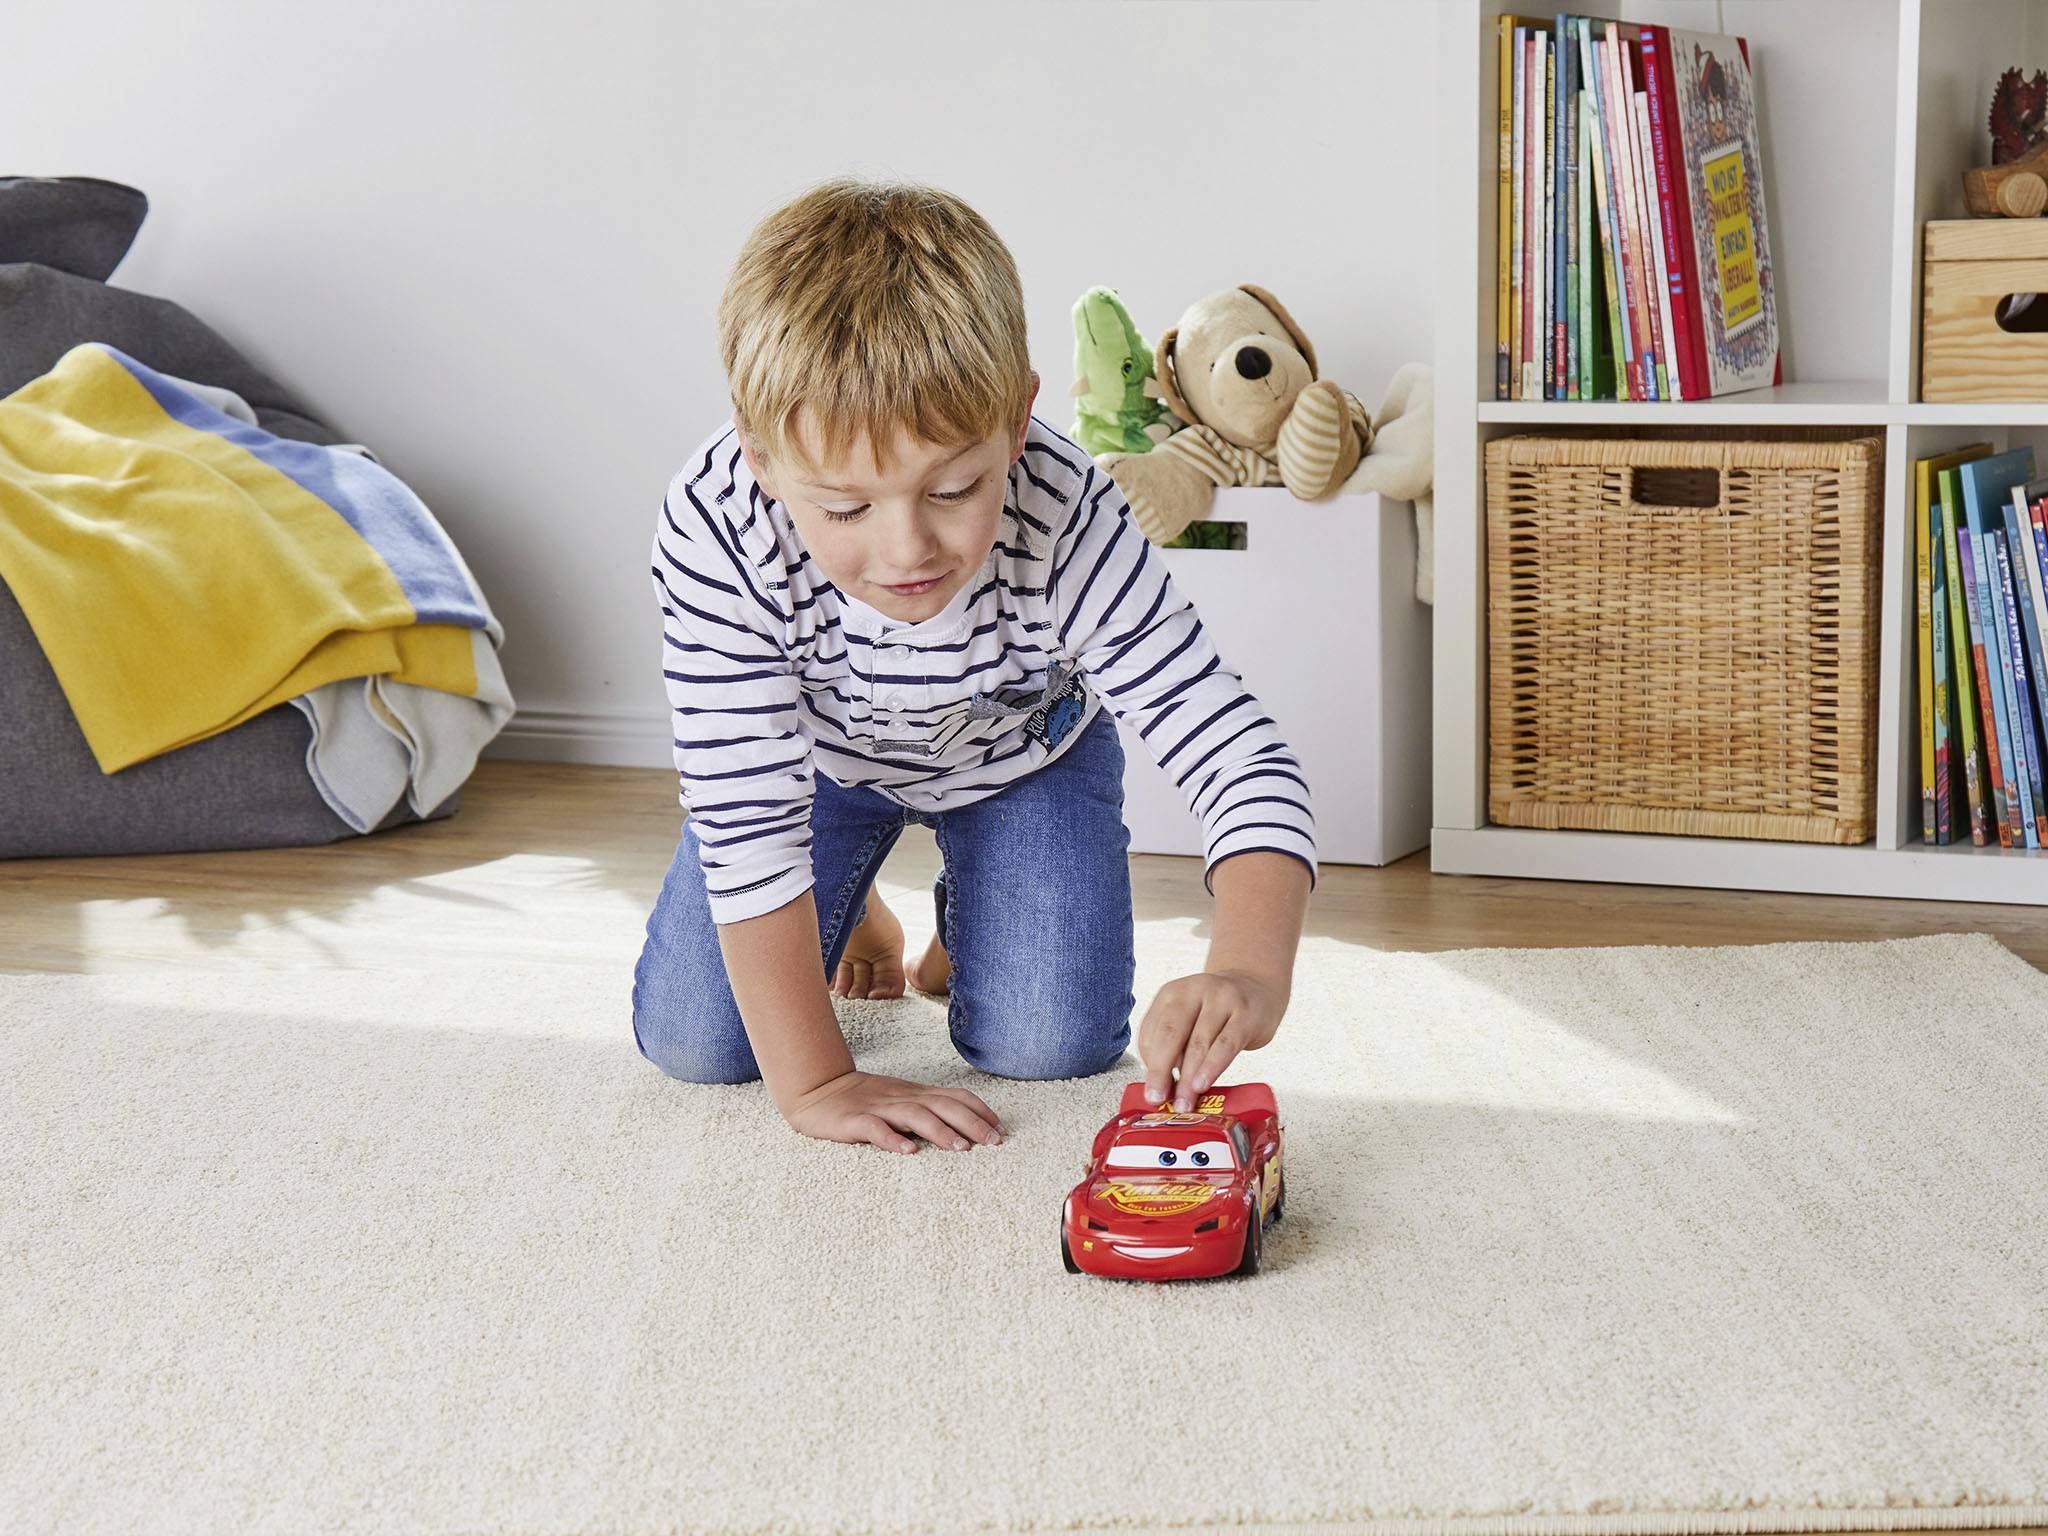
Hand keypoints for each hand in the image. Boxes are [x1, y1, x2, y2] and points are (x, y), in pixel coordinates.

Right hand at [785, 1069, 1003, 1154]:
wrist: (817, 1089)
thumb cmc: (864, 1100)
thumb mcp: (899, 1101)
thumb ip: (926, 1110)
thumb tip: (963, 1129)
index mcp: (914, 1094)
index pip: (954, 1096)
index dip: (979, 1110)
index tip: (1001, 1129)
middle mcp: (901, 1098)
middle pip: (942, 1105)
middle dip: (971, 1123)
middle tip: (993, 1143)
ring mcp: (878, 1108)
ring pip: (914, 1115)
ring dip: (940, 1131)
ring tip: (960, 1149)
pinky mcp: (854, 1121)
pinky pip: (875, 1129)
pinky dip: (893, 1139)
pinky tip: (908, 1152)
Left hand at [1137, 969, 1285, 1109]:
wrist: (1257, 987)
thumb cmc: (1217, 1011)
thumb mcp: (1189, 1017)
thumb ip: (1174, 1045)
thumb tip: (1163, 1085)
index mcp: (1172, 992)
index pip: (1151, 1030)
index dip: (1148, 1063)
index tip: (1150, 1090)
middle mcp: (1195, 990)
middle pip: (1171, 1034)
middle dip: (1161, 1071)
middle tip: (1157, 1098)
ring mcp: (1222, 1000)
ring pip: (1198, 1042)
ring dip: (1187, 1077)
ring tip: (1183, 1101)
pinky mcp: (1246, 1015)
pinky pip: (1226, 1044)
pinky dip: (1212, 1067)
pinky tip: (1202, 1084)